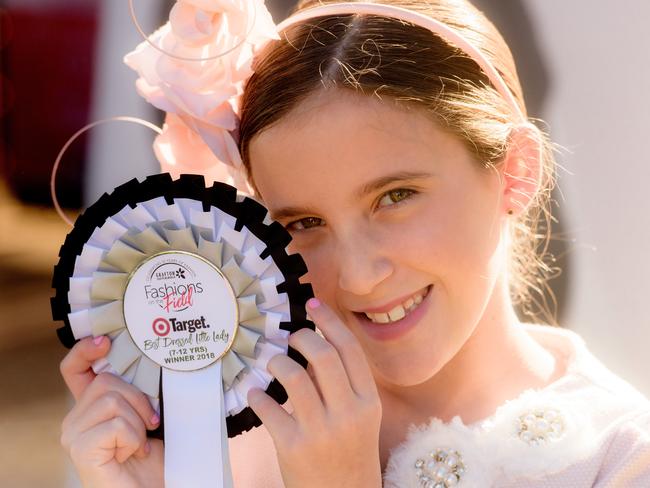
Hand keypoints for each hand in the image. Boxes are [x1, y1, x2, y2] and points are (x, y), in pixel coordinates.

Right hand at [59, 336, 163, 487]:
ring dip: (138, 423)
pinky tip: (131, 455)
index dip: (85, 351)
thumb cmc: (153, 458)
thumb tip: (147, 360)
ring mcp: (73, 436)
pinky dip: (134, 439)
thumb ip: (135, 393)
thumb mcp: (145, 416)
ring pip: (112, 400)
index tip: (104, 342)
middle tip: (149, 426)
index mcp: (89, 408)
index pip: (74, 369)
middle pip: (106, 381)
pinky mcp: (80, 450)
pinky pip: (116, 423)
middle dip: (139, 400)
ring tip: (139, 445)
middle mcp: (74, 420)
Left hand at [247, 298, 382, 487]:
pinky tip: (254, 394)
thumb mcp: (360, 418)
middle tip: (290, 337)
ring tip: (271, 365)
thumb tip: (312, 346)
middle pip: (322, 355)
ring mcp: (320, 431)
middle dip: (301, 337)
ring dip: (276, 363)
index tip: (313, 305)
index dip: (329, 321)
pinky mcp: (293, 447)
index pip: (349, 349)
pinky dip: (256, 396)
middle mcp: (348, 413)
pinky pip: (268, 408)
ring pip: (293, 376)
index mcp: (368, 401)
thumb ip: (343, 384)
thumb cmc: (349, 451)